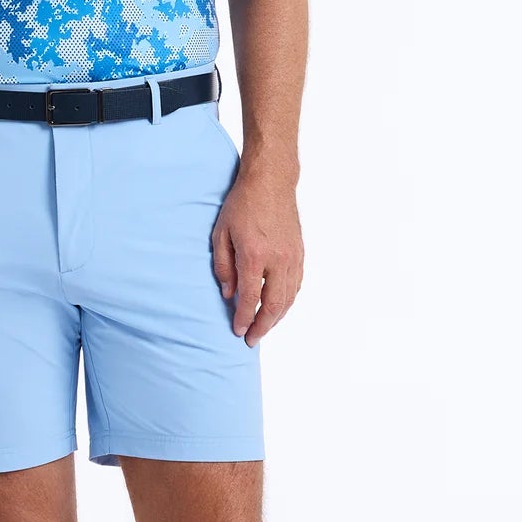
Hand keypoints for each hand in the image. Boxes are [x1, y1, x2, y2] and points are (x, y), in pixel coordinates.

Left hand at [210, 162, 303, 343]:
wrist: (271, 182)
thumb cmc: (242, 204)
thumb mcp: (221, 233)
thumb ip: (223, 266)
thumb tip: (228, 294)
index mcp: (254, 255)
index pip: (250, 298)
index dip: (243, 318)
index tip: (237, 331)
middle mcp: (277, 260)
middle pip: (273, 305)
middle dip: (262, 326)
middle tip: (251, 339)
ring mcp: (292, 257)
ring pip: (288, 298)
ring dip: (276, 317)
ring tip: (264, 328)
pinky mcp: (300, 253)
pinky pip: (296, 285)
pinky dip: (287, 301)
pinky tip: (278, 307)